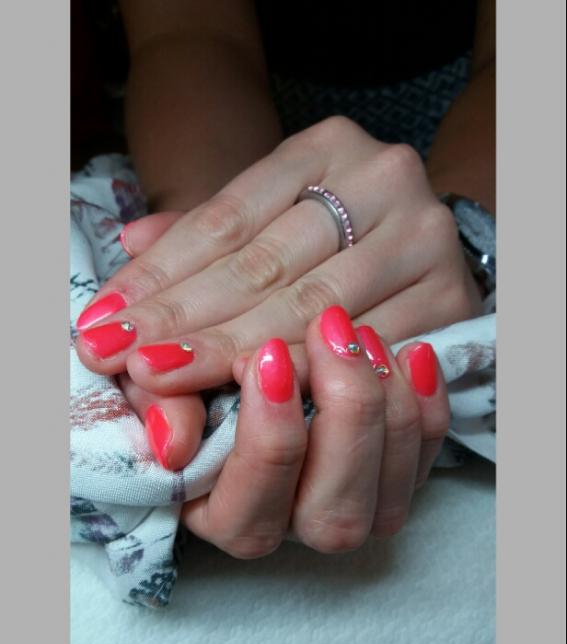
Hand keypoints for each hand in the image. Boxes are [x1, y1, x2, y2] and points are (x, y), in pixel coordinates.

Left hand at [74, 117, 481, 396]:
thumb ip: (202, 232)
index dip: (161, 275)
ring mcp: (425, 238)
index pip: (226, 219)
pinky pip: (358, 351)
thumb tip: (130, 241)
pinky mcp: (452, 298)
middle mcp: (385, 179)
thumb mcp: (266, 214)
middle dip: (184, 319)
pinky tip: (249, 396)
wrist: (422, 237)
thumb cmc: (330, 233)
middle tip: (122, 359)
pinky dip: (304, 375)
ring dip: (229, 352)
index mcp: (328, 145)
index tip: (106, 321)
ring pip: (309, 311)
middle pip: (264, 265)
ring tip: (160, 380)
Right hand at [182, 306, 449, 554]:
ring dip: (386, 407)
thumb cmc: (195, 377)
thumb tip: (172, 444)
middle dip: (341, 416)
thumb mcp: (161, 381)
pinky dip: (428, 408)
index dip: (266, 439)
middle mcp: (295, 527)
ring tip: (362, 333)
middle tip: (329, 330)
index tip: (266, 354)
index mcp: (228, 517)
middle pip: (333, 514)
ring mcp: (353, 508)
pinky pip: (427, 461)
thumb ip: (159, 407)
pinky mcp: (395, 480)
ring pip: (390, 493)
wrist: (251, 364)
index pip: (250, 513)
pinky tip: (413, 353)